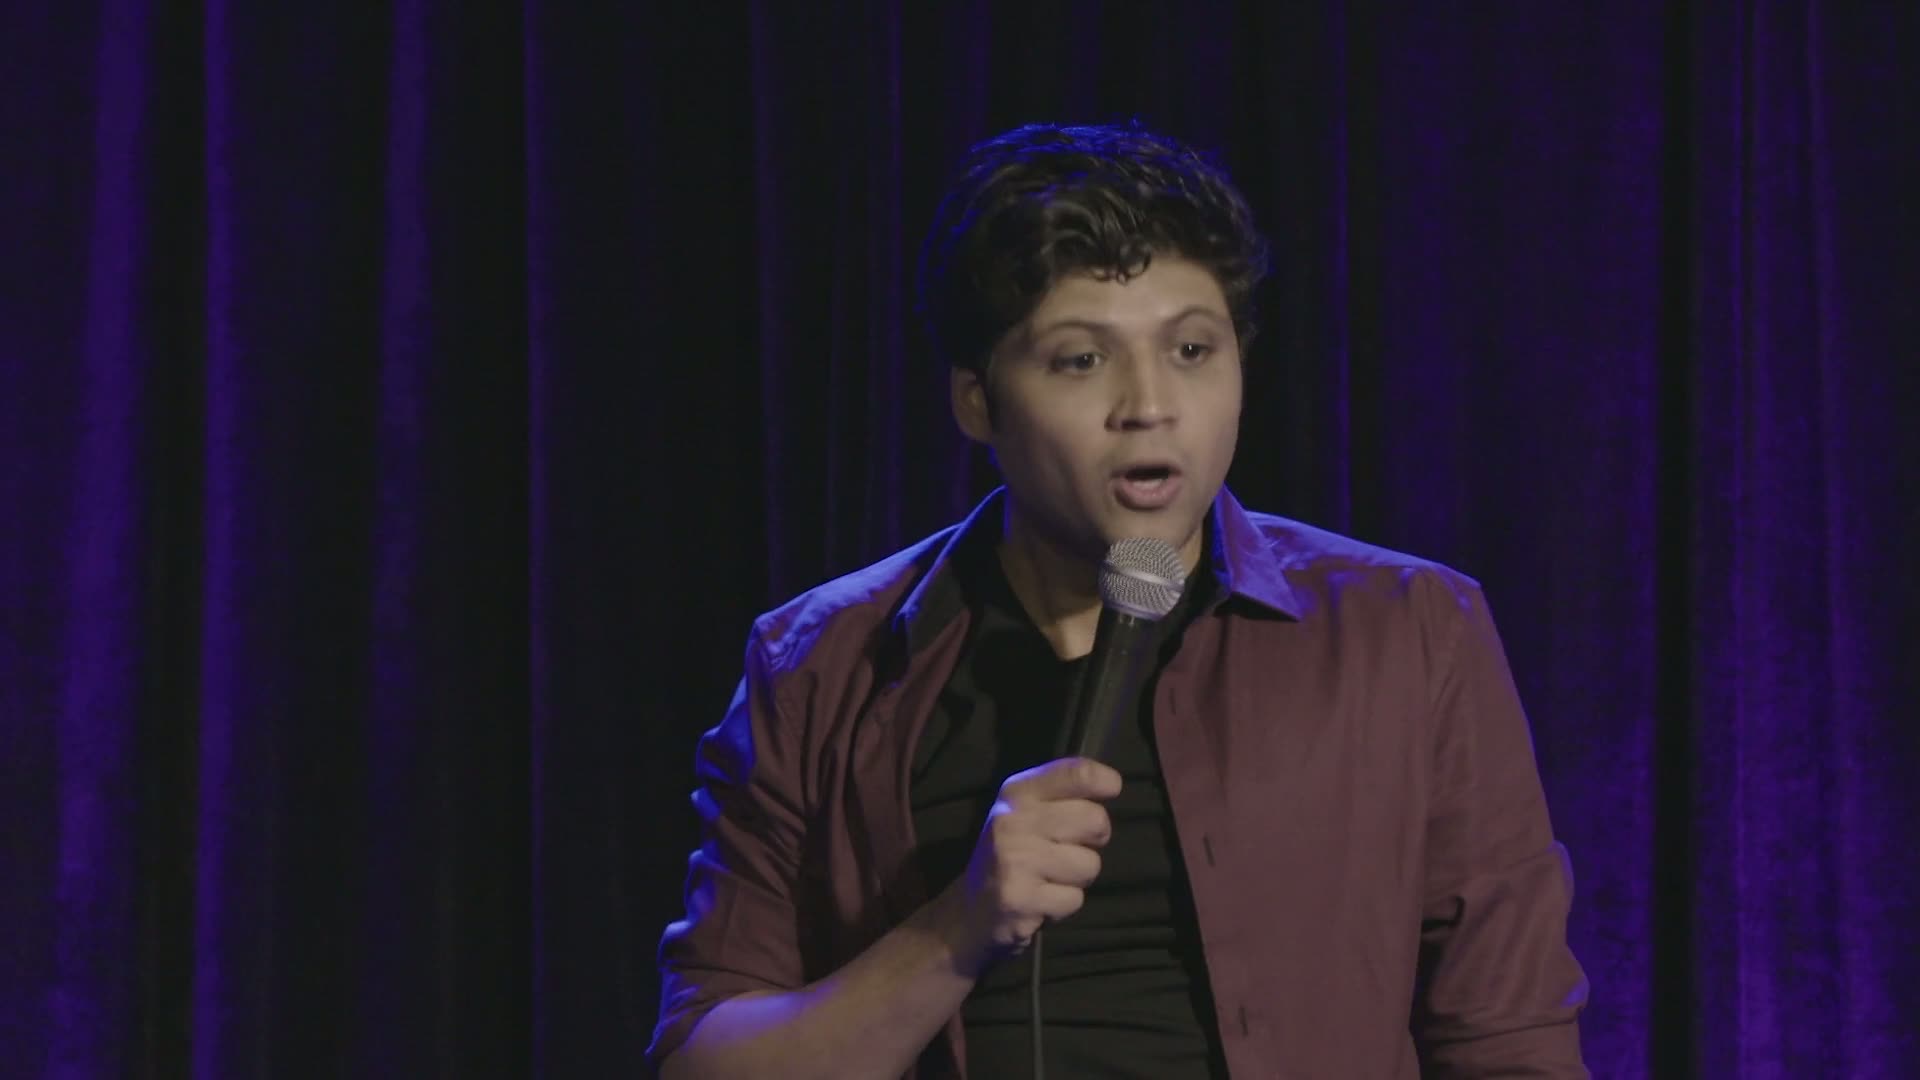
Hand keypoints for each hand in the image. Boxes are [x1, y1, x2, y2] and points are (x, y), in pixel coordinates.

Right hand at [935, 756, 1121, 972]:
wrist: (969, 910)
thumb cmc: (1011, 855)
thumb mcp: (1025, 812)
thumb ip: (1062, 793)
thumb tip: (1112, 783)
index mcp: (1018, 792)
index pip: (1079, 773)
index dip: (1106, 782)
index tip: (1109, 792)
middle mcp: (1014, 820)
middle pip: (1095, 820)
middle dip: (1093, 841)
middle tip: (1068, 849)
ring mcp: (1016, 859)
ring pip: (1089, 864)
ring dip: (1077, 878)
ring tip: (1049, 878)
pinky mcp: (1020, 898)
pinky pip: (1074, 899)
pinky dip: (1063, 905)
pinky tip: (1041, 900)